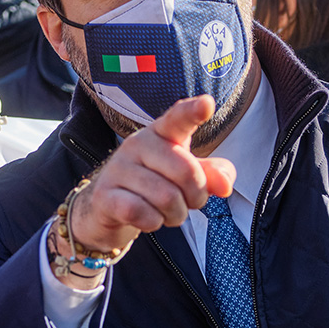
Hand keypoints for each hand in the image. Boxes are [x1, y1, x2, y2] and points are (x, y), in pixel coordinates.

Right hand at [68, 95, 235, 263]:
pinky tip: (148, 219)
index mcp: (161, 133)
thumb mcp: (185, 176)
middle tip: (187, 203)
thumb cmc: (154, 183)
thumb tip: (224, 184)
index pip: (178, 118)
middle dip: (196, 197)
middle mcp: (137, 144)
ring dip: (176, 215)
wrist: (107, 206)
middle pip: (186, 172)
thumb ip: (210, 174)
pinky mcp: (104, 195)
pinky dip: (154, 223)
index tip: (207, 104)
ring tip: (167, 213)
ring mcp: (118, 168)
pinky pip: (142, 213)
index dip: (193, 112)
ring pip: (167, 198)